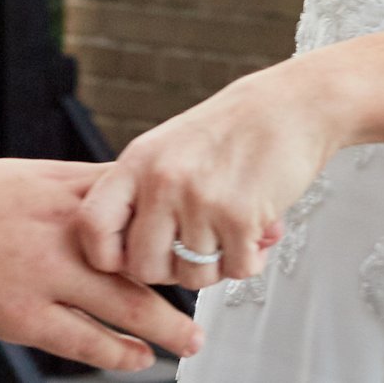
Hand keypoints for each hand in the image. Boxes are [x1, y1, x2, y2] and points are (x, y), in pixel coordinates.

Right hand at [0, 158, 198, 372]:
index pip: (140, 204)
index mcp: (64, 191)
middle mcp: (63, 230)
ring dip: (163, 326)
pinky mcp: (19, 313)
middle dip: (186, 279)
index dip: (180, 220)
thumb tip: (116, 188)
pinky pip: (79, 339)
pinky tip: (135, 360)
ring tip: (189, 340)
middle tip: (214, 294)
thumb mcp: (23, 176)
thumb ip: (72, 187)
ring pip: (121, 302)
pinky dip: (114, 353)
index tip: (209, 231)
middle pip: (143, 257)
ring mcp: (43, 273)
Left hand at [76, 60, 340, 290]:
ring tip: (230, 234)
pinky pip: (236, 271)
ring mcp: (201, 200)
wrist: (292, 105)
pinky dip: (250, 261)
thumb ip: (140, 195)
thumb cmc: (233, 129)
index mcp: (138, 162)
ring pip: (193, 278)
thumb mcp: (168, 149)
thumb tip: (119, 258)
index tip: (131, 256)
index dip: (107, 255)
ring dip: (216, 266)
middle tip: (195, 248)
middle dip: (171, 269)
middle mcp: (163, 181)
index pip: (91, 227)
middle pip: (144, 267)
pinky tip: (256, 233)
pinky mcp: (241, 216)